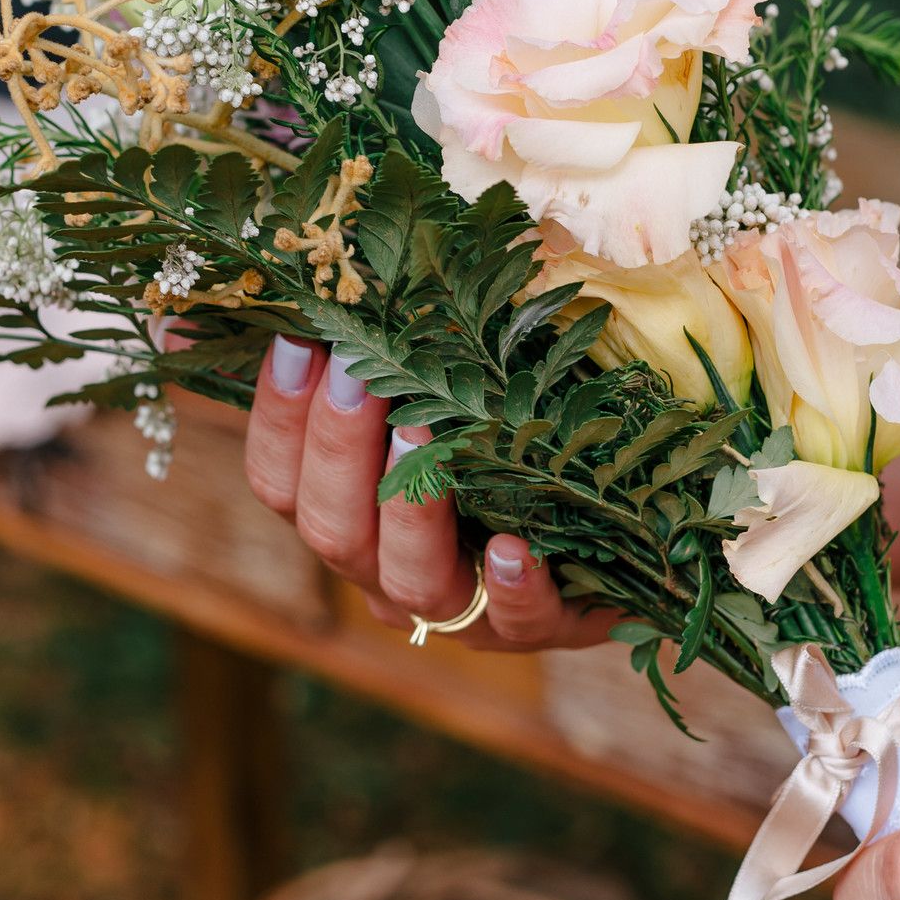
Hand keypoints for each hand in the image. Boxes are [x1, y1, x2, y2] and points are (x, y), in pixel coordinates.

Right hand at [242, 334, 611, 651]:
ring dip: (409, 506)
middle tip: (357, 372)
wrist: (620, 547)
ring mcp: (459, 609)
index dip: (278, 415)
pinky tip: (511, 548)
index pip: (281, 480)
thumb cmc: (509, 449)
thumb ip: (401, 354)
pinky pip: (514, 620)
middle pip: (328, 528)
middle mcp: (386, 570)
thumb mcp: (451, 398)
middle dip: (335, 447)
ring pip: (407, 579)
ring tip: (423, 433)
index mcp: (352, 515)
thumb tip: (339, 271)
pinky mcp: (535, 628)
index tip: (298, 337)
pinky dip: (508, 587)